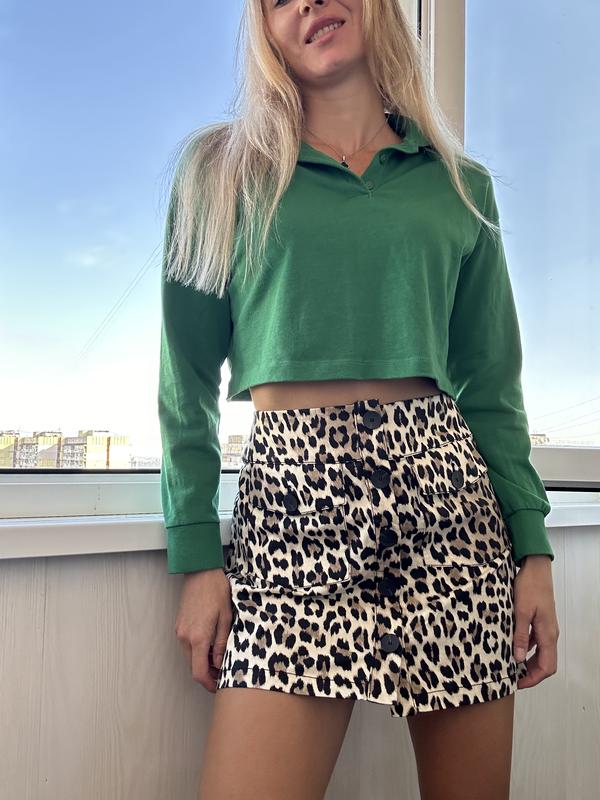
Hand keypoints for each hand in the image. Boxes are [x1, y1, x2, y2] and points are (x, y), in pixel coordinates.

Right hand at [175, 568, 232, 692]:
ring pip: (190, 656)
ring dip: (203, 662)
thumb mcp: (226, 618)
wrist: (200, 571)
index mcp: (198, 637)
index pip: (199, 672)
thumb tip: (220, 664)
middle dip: (207, 674)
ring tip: (220, 657)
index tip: (219, 687)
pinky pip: (187, 645)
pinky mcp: (179, 625)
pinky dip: (198, 651)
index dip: (208, 684)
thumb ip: (221, 644)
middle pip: (193, 667)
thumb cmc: (216, 591)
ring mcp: (180, 631)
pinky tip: (211, 644)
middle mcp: (184, 637)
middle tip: (223, 673)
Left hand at [513, 555, 559, 688]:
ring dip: (530, 662)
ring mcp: (547, 627)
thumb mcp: (520, 611)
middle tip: (514, 678)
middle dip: (531, 674)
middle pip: (546, 663)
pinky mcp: (541, 621)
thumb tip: (518, 658)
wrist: (536, 568)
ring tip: (512, 666)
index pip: (547, 666)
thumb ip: (519, 635)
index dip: (534, 679)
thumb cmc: (529, 586)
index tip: (518, 684)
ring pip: (542, 653)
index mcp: (547, 634)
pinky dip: (528, 649)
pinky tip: (514, 647)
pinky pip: (537, 642)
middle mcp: (550, 633)